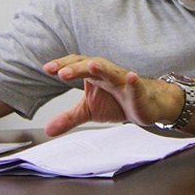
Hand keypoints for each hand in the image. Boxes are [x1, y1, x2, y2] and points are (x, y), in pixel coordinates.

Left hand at [43, 55, 180, 135]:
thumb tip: (48, 129)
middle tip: (62, 73)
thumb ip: (69, 117)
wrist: (146, 104)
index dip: (63, 65)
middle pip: (91, 66)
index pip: (77, 65)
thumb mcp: (89, 110)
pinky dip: (133, 81)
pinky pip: (135, 85)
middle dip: (77, 68)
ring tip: (92, 65)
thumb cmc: (117, 101)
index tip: (47, 68)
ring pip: (111, 72)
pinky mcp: (138, 91)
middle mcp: (107, 74)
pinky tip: (131, 77)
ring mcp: (123, 81)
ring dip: (102, 69)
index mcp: (94, 76)